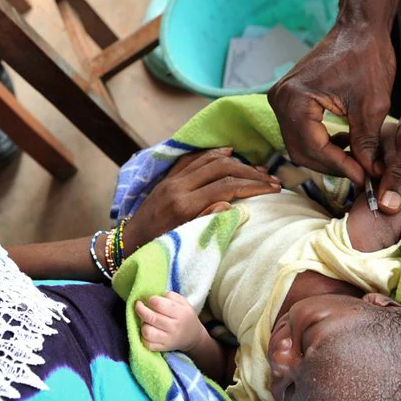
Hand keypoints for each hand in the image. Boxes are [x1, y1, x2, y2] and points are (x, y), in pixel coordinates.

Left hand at [126, 148, 280, 249]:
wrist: (128, 242)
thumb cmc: (156, 247)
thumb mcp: (183, 239)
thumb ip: (207, 220)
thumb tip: (232, 204)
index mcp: (184, 204)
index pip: (226, 186)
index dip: (253, 186)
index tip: (273, 189)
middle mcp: (178, 186)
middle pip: (222, 168)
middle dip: (250, 172)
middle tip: (271, 179)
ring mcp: (172, 179)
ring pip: (209, 159)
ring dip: (236, 161)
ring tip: (258, 168)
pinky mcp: (167, 177)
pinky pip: (193, 157)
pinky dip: (213, 153)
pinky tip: (229, 153)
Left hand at [136, 293, 204, 351]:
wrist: (193, 337)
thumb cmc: (185, 316)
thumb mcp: (183, 302)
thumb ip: (170, 296)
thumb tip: (154, 297)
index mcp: (180, 313)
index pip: (159, 304)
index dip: (151, 300)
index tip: (151, 300)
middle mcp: (174, 327)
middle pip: (151, 317)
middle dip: (140, 309)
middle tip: (139, 305)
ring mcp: (168, 339)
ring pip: (147, 331)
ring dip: (143, 324)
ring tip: (147, 321)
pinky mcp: (162, 348)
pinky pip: (147, 344)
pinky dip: (143, 337)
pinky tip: (148, 330)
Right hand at [268, 22, 394, 185]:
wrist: (359, 28)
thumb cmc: (367, 56)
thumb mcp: (373, 104)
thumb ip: (367, 142)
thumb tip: (369, 173)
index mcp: (295, 98)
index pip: (314, 147)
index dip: (341, 166)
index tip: (365, 178)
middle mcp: (280, 100)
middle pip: (301, 151)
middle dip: (332, 165)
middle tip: (362, 174)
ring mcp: (281, 99)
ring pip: (300, 145)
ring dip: (326, 157)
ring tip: (356, 161)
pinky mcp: (288, 100)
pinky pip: (300, 132)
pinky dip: (321, 143)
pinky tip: (344, 144)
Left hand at [378, 74, 400, 231]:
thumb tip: (387, 206)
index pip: (396, 228)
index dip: (372, 218)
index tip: (357, 196)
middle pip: (397, 226)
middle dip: (375, 210)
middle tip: (364, 184)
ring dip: (383, 203)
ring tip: (374, 178)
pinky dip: (393, 198)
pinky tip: (385, 179)